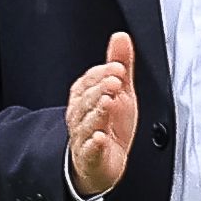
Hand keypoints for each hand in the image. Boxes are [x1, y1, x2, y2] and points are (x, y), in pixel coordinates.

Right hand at [64, 33, 139, 197]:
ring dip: (97, 112)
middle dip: (100, 89)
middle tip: (114, 81)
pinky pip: (89, 151)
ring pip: (86, 123)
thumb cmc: (109, 125)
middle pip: (86, 100)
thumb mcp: (120, 92)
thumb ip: (120, 65)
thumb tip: (121, 37)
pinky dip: (94, 145)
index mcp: (85, 97)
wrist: (102, 163)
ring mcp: (83, 137)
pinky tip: (100, 138)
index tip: (117, 67)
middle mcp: (80, 116)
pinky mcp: (90, 158)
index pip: (89, 81)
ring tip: (108, 102)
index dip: (102, 73)